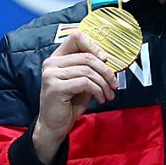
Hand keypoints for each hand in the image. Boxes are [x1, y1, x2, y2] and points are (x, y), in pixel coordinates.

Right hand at [33, 29, 118, 164]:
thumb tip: (107, 60)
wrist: (54, 127)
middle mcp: (51, 64)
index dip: (93, 45)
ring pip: (88, 71)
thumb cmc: (68, 105)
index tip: (106, 59)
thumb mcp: (81, 83)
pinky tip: (100, 99)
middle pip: (86, 57)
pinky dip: (97, 91)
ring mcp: (51, 75)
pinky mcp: (55, 87)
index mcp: (56, 58)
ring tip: (108, 95)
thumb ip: (89, 70)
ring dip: (103, 84)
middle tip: (114, 84)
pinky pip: (85, 83)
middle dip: (106, 71)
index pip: (76, 37)